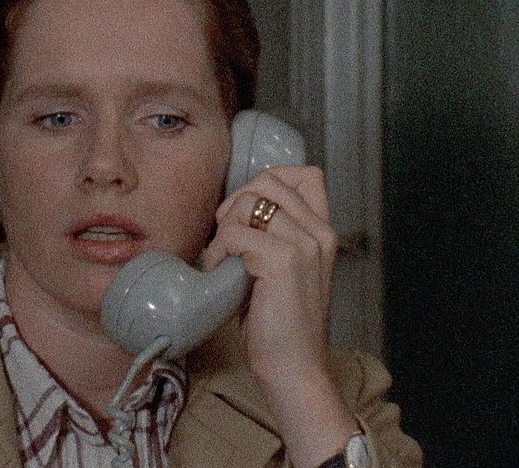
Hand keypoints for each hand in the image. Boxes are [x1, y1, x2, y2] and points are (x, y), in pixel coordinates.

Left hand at [201, 165, 357, 467]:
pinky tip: (220, 273)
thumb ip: (275, 234)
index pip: (305, 174)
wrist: (295, 367)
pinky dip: (218, 251)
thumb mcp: (285, 267)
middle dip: (237, 203)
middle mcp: (319, 231)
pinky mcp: (282, 260)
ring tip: (223, 260)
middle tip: (227, 238)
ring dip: (224, 230)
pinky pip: (235, 234)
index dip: (268, 181)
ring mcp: (304, 244)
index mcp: (324, 230)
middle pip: (267, 181)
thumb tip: (235, 208)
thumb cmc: (280, 321)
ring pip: (247, 204)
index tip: (247, 212)